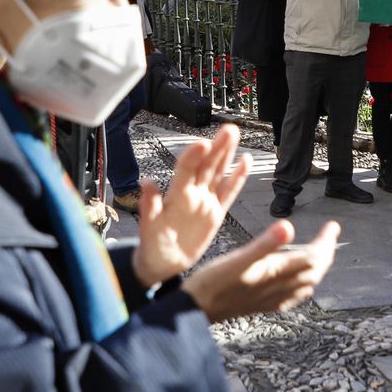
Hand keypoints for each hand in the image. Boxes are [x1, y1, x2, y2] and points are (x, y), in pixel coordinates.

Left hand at [132, 125, 250, 287]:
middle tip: (229, 129)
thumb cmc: (152, 245)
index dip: (193, 157)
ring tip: (233, 132)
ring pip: (218, 172)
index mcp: (177, 197)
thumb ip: (149, 205)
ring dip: (226, 153)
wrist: (162, 262)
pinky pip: (229, 192)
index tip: (202, 143)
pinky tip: (245, 160)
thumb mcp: (149, 228)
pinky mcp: (215, 212)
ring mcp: (205, 201)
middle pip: (206, 166)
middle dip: (217, 147)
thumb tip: (146, 182)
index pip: (186, 171)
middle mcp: (192, 194)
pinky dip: (238, 177)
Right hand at [181, 220, 337, 322]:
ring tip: (319, 253)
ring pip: (306, 284)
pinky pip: (293, 297)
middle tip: (329, 234)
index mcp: (275, 273)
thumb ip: (264, 244)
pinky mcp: (262, 306)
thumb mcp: (236, 259)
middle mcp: (279, 289)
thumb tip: (289, 227)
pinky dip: (303, 285)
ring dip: (317, 267)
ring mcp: (272, 299)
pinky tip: (298, 285)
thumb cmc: (212, 283)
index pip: (313, 257)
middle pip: (314, 271)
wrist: (195, 312)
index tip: (332, 226)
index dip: (325, 241)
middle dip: (326, 252)